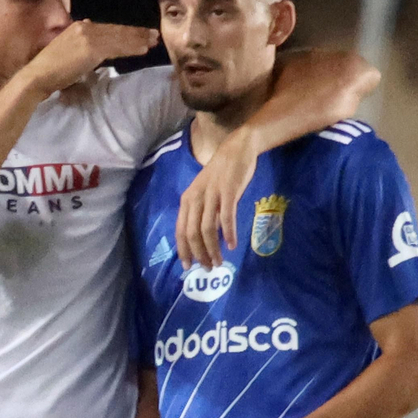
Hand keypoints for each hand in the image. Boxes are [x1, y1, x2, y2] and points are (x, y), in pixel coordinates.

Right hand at [15, 20, 158, 96]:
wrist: (38, 76)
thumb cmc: (50, 70)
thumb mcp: (67, 50)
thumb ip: (81, 44)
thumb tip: (92, 39)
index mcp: (78, 27)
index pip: (107, 28)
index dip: (125, 31)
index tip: (139, 34)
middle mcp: (84, 28)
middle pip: (116, 30)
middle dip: (136, 33)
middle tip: (154, 35)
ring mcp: (88, 37)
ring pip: (119, 38)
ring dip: (138, 40)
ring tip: (153, 41)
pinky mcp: (92, 49)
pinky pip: (116, 48)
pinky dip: (131, 48)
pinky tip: (143, 49)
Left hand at [177, 131, 257, 268]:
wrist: (237, 149)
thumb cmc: (221, 174)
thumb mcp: (205, 193)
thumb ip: (203, 214)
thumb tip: (205, 240)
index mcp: (187, 200)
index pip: (180, 230)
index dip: (183, 250)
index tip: (188, 267)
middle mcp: (196, 198)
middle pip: (192, 233)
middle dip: (199, 254)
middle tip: (208, 268)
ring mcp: (211, 195)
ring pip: (208, 229)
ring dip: (213, 249)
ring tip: (219, 262)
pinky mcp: (228, 192)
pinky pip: (226, 217)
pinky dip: (228, 233)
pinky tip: (232, 245)